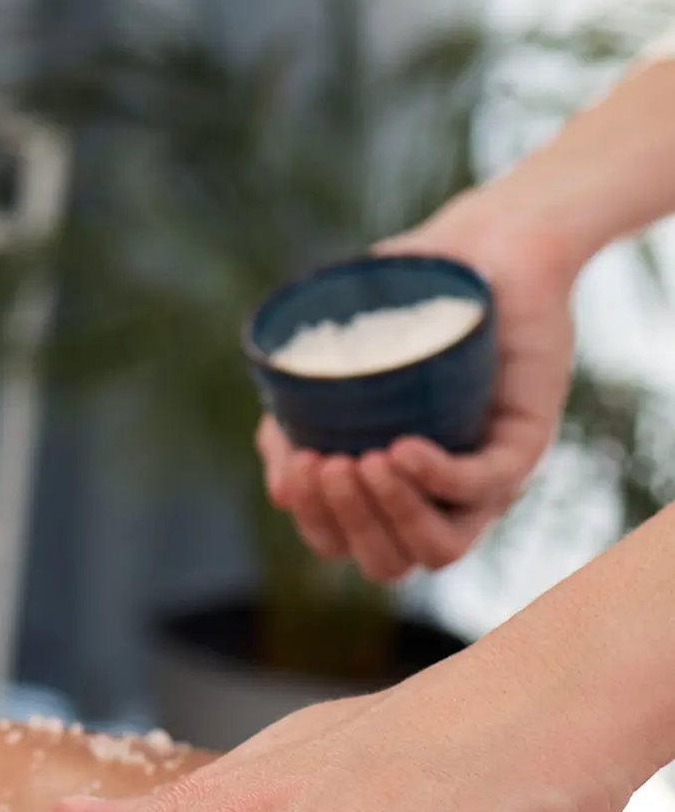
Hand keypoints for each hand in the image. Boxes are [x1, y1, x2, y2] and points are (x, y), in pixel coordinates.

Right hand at [259, 193, 578, 579]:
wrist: (475, 249)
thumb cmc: (395, 310)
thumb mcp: (329, 367)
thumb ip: (297, 423)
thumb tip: (284, 489)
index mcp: (388, 490)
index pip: (343, 544)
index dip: (316, 522)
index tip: (298, 466)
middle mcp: (438, 499)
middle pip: (388, 562)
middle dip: (348, 522)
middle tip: (329, 464)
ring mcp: (486, 479)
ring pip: (440, 549)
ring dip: (392, 515)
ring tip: (365, 461)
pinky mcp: (526, 441)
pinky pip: (486, 484)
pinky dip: (438, 478)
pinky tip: (403, 447)